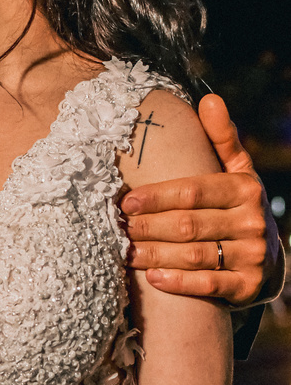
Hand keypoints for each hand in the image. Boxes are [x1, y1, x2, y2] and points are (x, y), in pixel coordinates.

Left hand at [123, 95, 280, 304]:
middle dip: (148, 227)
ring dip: (155, 254)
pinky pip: (208, 285)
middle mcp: (252, 221)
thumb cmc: (237, 207)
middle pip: (188, 225)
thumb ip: (221, 139)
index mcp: (244, 188)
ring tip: (126, 253)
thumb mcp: (236, 171)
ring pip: (194, 255)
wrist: (266, 258)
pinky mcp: (249, 285)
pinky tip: (153, 277)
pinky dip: (178, 282)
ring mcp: (252, 255)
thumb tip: (209, 99)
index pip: (192, 191)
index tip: (126, 202)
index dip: (156, 197)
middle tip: (119, 229)